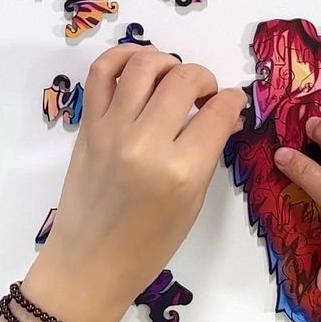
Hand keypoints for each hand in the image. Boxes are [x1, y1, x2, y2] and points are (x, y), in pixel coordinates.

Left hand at [23, 46, 246, 321]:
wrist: (88, 265)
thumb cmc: (149, 243)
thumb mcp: (194, 200)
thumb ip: (210, 150)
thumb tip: (225, 112)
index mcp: (182, 170)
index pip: (219, 109)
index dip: (233, 101)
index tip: (230, 105)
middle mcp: (146, 143)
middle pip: (185, 78)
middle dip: (204, 79)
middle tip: (203, 97)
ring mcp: (112, 131)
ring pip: (145, 64)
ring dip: (169, 63)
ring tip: (172, 81)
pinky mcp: (87, 127)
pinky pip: (102, 72)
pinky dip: (124, 55)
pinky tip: (141, 65)